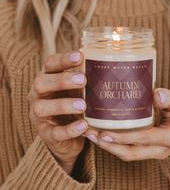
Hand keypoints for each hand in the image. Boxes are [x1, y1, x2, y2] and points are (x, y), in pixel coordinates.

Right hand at [28, 51, 87, 173]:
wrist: (66, 134)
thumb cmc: (73, 103)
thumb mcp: (78, 89)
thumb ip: (87, 79)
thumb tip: (111, 65)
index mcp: (48, 79)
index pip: (50, 65)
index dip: (63, 60)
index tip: (80, 56)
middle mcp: (39, 95)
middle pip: (41, 83)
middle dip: (62, 80)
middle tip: (82, 80)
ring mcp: (39, 115)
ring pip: (42, 108)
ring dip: (63, 105)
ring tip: (83, 105)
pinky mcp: (46, 134)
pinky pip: (54, 133)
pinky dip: (69, 129)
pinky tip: (83, 126)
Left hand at [94, 88, 169, 160]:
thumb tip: (157, 95)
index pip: (143, 139)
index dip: (123, 137)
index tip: (105, 133)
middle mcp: (161, 148)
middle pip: (131, 153)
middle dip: (109, 146)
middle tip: (91, 135)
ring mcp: (154, 149)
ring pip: (128, 153)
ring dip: (109, 146)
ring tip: (91, 135)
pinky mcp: (149, 146)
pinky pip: (130, 147)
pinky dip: (115, 142)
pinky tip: (103, 132)